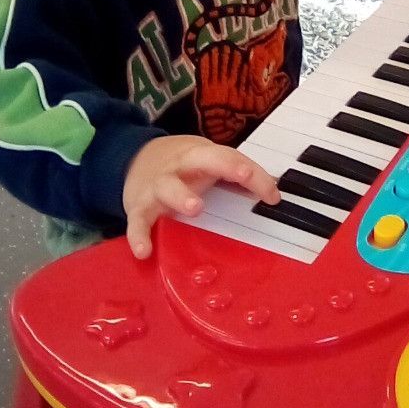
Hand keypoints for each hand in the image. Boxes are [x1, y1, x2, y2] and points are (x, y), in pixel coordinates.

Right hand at [122, 135, 280, 258]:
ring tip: (194, 208)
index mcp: (203, 156)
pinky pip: (137, 221)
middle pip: (203, 158)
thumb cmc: (183, 167)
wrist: (135, 158)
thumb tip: (274, 198)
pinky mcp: (139, 206)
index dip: (255, 175)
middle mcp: (182, 166)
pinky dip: (139, 235)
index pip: (233, 159)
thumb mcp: (209, 164)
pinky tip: (145, 251)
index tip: (273, 196)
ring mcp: (159, 185)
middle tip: (243, 176)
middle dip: (225, 165)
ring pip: (168, 186)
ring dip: (182, 195)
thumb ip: (236, 178)